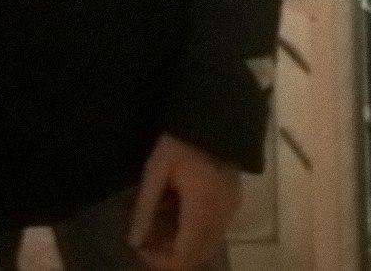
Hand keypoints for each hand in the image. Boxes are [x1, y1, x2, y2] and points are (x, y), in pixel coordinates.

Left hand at [128, 134, 240, 270]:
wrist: (215, 114)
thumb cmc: (180, 140)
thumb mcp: (157, 170)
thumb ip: (145, 208)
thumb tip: (135, 241)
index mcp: (201, 213)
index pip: (183, 258)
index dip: (160, 261)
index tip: (141, 247)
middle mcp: (221, 218)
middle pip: (196, 255)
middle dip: (170, 252)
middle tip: (147, 234)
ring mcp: (231, 210)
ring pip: (207, 244)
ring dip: (183, 242)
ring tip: (160, 218)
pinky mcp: (235, 200)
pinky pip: (215, 229)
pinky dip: (196, 230)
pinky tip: (179, 208)